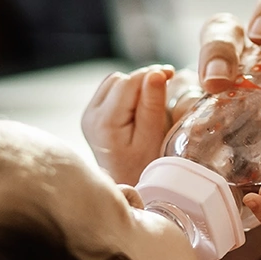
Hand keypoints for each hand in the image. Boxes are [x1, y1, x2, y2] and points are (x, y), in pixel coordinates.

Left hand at [81, 65, 175, 184]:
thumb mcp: (153, 138)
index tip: (172, 75)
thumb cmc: (143, 167)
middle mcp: (91, 115)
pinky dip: (127, 93)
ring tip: (151, 101)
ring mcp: (89, 115)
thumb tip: (156, 74)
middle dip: (143, 81)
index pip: (128, 82)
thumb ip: (152, 105)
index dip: (152, 74)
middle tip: (164, 92)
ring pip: (114, 82)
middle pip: (119, 80)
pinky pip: (110, 91)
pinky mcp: (92, 115)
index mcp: (105, 122)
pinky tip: (138, 107)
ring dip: (134, 86)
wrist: (127, 185)